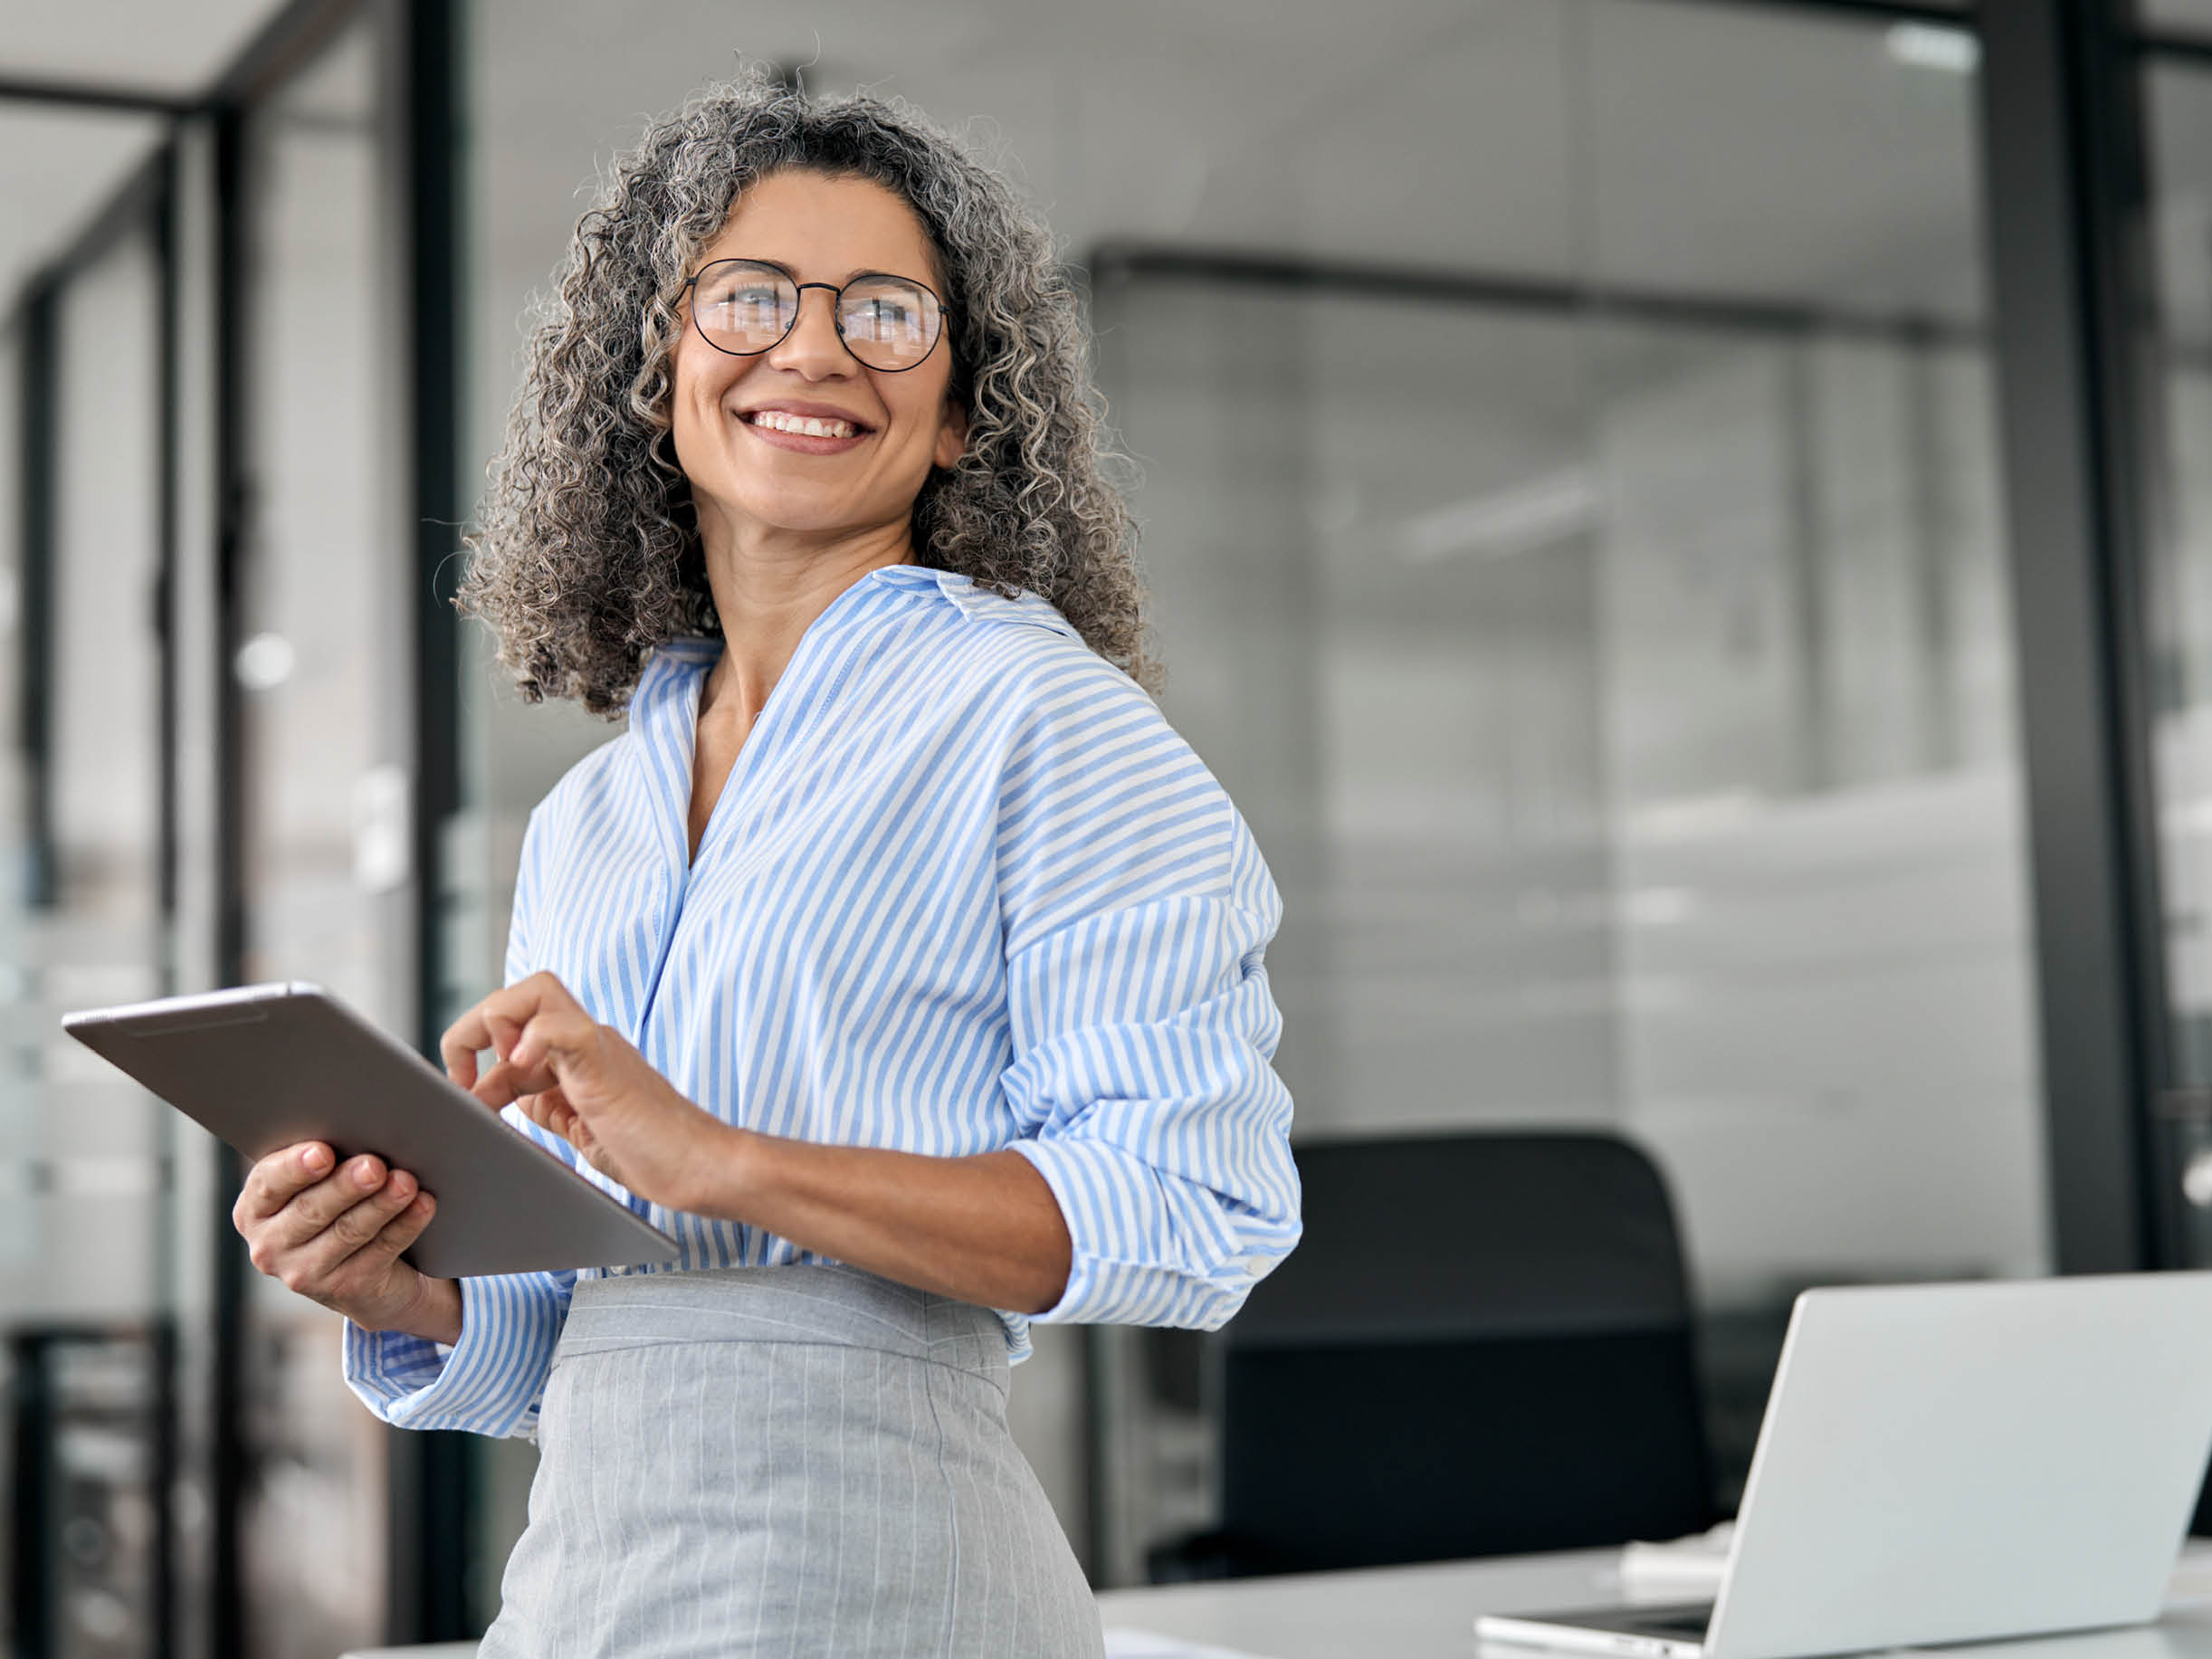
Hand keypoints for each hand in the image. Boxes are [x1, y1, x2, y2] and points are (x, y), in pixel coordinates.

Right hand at [232, 1141, 461, 1341]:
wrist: (366, 1273)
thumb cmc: (340, 1203)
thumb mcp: (321, 1180)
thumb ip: (325, 1153)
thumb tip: (363, 1122)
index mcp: (255, 1209)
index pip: (268, 1185)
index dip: (295, 1168)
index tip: (322, 1152)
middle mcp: (270, 1245)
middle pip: (311, 1210)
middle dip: (346, 1185)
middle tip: (374, 1165)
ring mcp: (304, 1273)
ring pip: (348, 1232)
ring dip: (381, 1204)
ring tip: (406, 1181)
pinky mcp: (345, 1289)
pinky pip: (379, 1252)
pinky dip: (404, 1225)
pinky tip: (422, 1205)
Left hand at [441, 971, 729, 1210]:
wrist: (701, 1166)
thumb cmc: (651, 1153)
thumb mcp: (578, 1127)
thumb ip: (545, 1105)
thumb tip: (497, 1097)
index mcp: (575, 1056)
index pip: (510, 1030)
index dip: (473, 1058)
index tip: (463, 1101)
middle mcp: (584, 1041)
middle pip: (518, 994)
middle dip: (472, 1029)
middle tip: (461, 1081)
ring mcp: (596, 1046)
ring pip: (535, 991)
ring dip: (495, 1023)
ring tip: (490, 1073)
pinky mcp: (604, 1062)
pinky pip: (561, 1025)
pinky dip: (532, 1036)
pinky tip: (520, 1064)